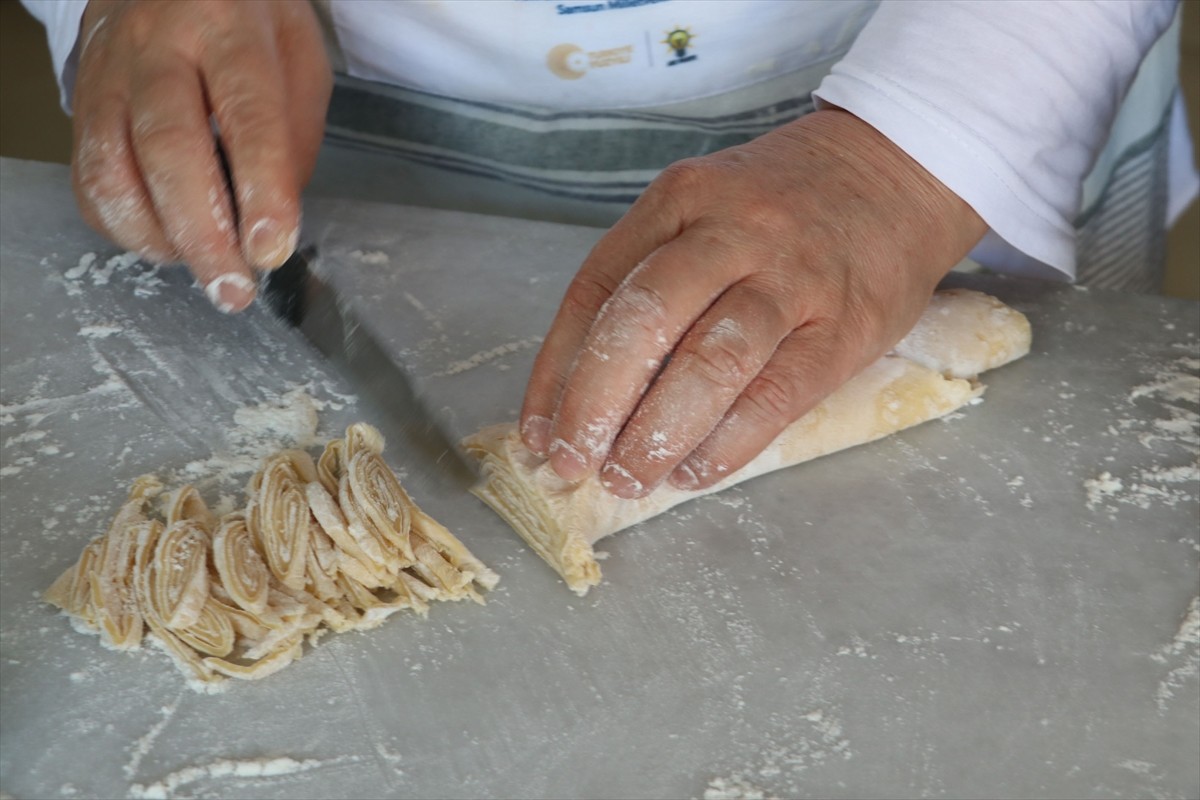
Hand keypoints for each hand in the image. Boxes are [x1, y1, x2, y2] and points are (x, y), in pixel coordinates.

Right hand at [70, 0, 330, 311]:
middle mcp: (157, 47)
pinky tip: (165, 242)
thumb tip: (272, 219)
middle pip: (168, 148)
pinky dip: (124, 227)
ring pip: (112, 169)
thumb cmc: (248, 25)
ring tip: (204, 270)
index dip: (260, 189)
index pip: (246, 114)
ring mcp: (108, 75)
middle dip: (202, 234)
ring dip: (160, 239)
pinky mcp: (81, 104)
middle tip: (233, 288)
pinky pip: (88, 180)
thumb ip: (294, 136)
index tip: (271, 249)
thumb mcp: (299, 61)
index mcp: (227, 27)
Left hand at [520, 110, 985, 497]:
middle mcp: (733, 231)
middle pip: (645, 321)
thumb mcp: (705, 209)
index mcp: (682, 199)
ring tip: (628, 477)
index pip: (598, 287)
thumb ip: (650, 278)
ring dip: (657, 432)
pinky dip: (726, 444)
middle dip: (595, 403)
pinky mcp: (847, 327)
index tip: (539, 431)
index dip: (557, 369)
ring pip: (710, 362)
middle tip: (573, 462)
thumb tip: (582, 390)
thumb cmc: (783, 206)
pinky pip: (777, 396)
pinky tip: (693, 471)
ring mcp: (794, 278)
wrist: (898, 169)